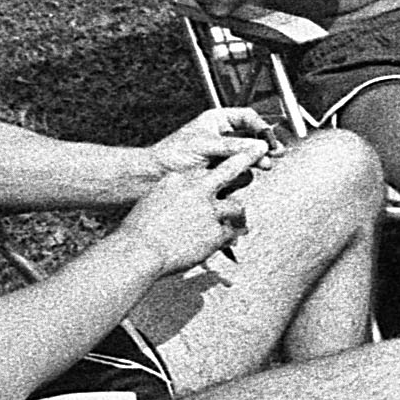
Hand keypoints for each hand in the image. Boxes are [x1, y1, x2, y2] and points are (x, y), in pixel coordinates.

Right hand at [117, 147, 258, 275]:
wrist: (139, 250)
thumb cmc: (140, 230)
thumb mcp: (153, 201)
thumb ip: (175, 197)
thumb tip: (185, 201)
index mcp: (179, 179)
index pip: (204, 169)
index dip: (217, 169)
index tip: (227, 162)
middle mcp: (197, 190)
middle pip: (229, 169)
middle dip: (247, 157)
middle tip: (260, 149)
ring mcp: (208, 210)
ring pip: (237, 205)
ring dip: (237, 214)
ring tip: (238, 220)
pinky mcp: (216, 231)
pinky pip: (232, 231)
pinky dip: (231, 236)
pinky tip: (232, 240)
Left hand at [147, 105, 269, 176]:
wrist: (156, 176)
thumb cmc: (171, 154)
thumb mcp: (206, 145)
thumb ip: (234, 145)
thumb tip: (258, 145)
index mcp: (217, 120)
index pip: (248, 117)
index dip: (261, 126)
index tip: (269, 138)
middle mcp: (223, 136)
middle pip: (253, 137)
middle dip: (265, 146)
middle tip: (276, 153)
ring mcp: (224, 155)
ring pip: (249, 156)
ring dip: (256, 161)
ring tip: (263, 165)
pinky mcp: (223, 172)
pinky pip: (241, 172)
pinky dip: (243, 174)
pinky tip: (241, 175)